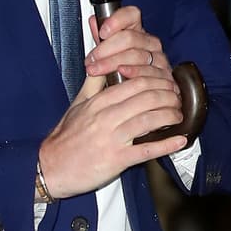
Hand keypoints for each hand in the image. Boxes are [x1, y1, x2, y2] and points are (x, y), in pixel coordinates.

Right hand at [37, 69, 186, 200]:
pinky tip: (180, 141)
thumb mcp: (77, 104)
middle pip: (147, 97)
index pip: (136, 81)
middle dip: (169, 95)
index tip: (166, 83)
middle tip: (177, 98)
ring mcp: (112, 138)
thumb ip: (94, 82)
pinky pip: (147, 150)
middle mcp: (106, 117)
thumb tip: (102, 62)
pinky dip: (167, 145)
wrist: (50, 168)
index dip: (157, 79)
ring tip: (178, 115)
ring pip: (150, 119)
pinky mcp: (116, 160)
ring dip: (170, 115)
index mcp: (99, 101)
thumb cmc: (65, 138)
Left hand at [85, 5, 173, 88]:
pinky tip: (121, 73)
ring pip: (136, 55)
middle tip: (92, 58)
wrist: (143, 101)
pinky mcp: (164, 76)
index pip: (131, 15)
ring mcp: (159, 59)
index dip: (116, 21)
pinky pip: (147, 71)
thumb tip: (94, 21)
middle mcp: (151, 43)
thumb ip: (103, 40)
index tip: (102, 32)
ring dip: (112, 62)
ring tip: (96, 70)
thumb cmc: (125, 76)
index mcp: (138, 33)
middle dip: (106, 48)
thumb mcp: (111, 57)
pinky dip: (132, 72)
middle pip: (130, 37)